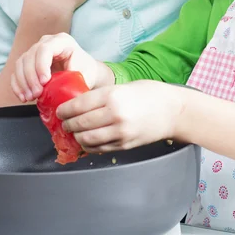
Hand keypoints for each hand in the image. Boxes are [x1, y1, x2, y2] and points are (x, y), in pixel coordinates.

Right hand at [11, 32, 113, 102]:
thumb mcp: (85, 71)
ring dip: (23, 83)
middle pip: (30, 56)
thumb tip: (62, 84)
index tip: (45, 82)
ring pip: (21, 64)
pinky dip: (17, 85)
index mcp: (62, 41)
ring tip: (30, 97)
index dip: (41, 65)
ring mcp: (35, 51)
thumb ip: (74, 76)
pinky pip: (17, 72)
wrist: (83, 72)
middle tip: (37, 94)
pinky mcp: (28, 62)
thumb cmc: (86, 70)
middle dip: (31, 77)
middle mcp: (46, 42)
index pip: (45, 49)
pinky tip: (23, 97)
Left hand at [58, 81, 183, 152]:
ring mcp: (119, 133)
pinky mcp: (124, 146)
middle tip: (64, 122)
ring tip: (74, 132)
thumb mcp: (125, 87)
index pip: (79, 104)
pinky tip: (87, 140)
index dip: (65, 109)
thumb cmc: (151, 94)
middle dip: (67, 124)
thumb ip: (103, 95)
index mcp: (113, 96)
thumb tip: (80, 103)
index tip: (60, 110)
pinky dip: (89, 146)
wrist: (173, 111)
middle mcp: (114, 115)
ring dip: (76, 137)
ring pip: (86, 139)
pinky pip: (99, 148)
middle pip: (80, 123)